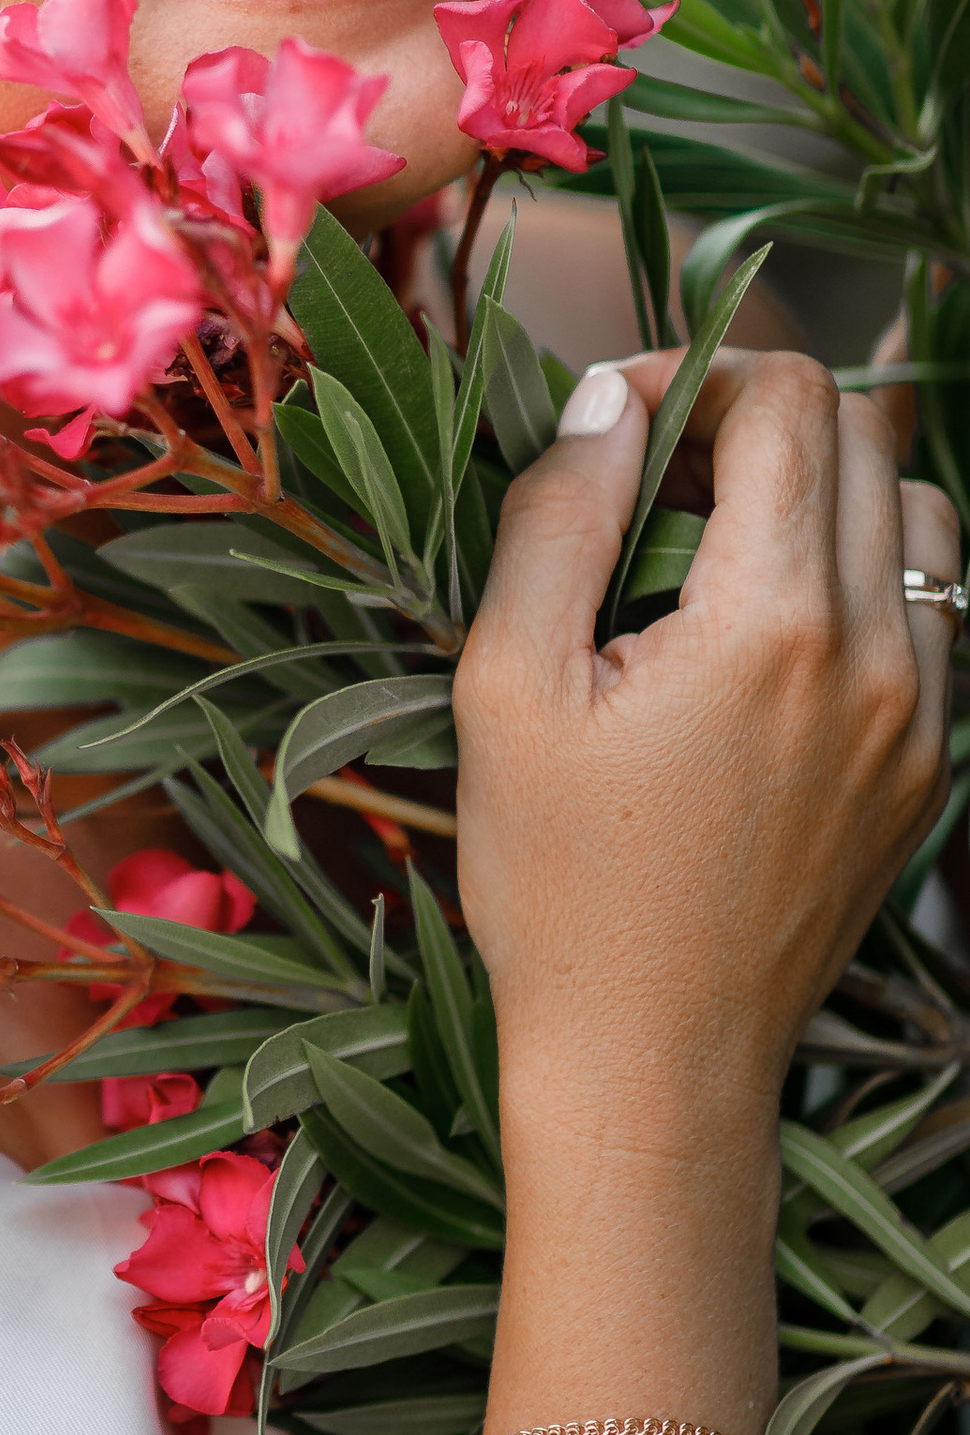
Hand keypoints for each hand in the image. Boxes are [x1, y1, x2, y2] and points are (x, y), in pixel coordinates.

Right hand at [454, 348, 957, 1139]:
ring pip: (919, 517)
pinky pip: (931, 614)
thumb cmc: (559, 885)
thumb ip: (558, 520)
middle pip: (866, 436)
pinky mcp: (928, 769)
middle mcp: (879, 656)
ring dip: (825, 492)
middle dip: (756, 420)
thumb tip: (606, 398)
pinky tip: (763, 637)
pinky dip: (860, 579)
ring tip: (716, 551)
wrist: (653, 1061)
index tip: (616, 425)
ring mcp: (922, 717)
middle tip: (653, 484)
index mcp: (772, 624)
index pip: (789, 401)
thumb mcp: (507, 690)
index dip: (694, 372)